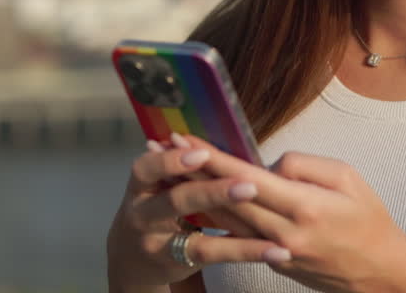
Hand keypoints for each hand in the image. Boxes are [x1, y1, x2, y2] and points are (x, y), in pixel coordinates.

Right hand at [106, 136, 287, 288]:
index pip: (147, 168)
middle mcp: (143, 216)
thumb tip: (217, 141)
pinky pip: (215, 256)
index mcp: (140, 186)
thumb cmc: (156, 208)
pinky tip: (272, 249)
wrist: (133, 258)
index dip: (172, 160)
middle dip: (212, 191)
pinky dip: (245, 251)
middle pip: (176, 201)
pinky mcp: (178, 264)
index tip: (202, 152)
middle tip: (248, 184)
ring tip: (270, 228)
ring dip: (238, 235)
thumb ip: (181, 165)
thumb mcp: (158, 184)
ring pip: (197, 237)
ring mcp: (159, 244)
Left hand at [188, 136, 405, 292]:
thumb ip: (303, 165)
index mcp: (302, 207)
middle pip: (225, 198)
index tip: (185, 138)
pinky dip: (212, 216)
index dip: (211, 157)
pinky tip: (192, 199)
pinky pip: (236, 236)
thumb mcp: (348, 178)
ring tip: (167, 169)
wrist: (380, 273)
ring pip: (224, 220)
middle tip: (160, 146)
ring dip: (194, 192)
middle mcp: (282, 233)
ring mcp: (274, 252)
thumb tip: (268, 166)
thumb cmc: (369, 220)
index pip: (244, 178)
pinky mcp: (271, 262)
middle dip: (191, 170)